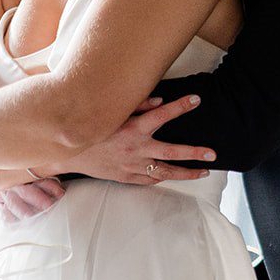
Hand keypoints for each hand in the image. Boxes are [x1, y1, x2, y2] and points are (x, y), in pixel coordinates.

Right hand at [0, 95, 215, 222]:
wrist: (66, 151)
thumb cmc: (89, 127)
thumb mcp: (110, 112)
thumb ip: (137, 104)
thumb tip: (160, 100)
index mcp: (133, 128)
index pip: (163, 115)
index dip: (181, 106)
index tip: (197, 100)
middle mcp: (135, 148)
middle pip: (172, 152)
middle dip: (194, 153)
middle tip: (213, 154)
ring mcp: (131, 165)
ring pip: (165, 172)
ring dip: (186, 172)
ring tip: (204, 172)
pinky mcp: (125, 177)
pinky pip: (148, 179)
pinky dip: (162, 178)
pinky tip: (175, 177)